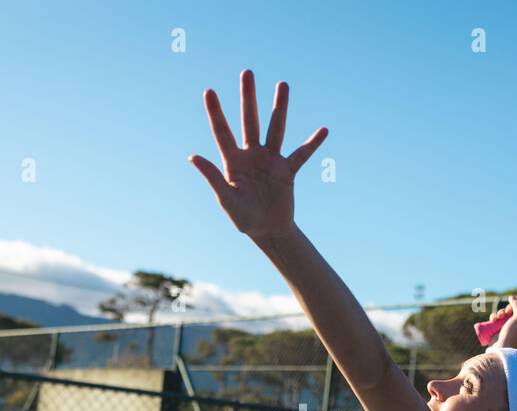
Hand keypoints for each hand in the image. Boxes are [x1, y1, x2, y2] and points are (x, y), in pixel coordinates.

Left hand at [188, 69, 328, 240]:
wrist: (268, 231)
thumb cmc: (243, 218)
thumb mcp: (226, 199)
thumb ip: (212, 177)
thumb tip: (192, 156)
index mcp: (233, 161)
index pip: (222, 132)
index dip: (216, 112)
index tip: (209, 91)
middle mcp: (252, 154)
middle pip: (249, 120)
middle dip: (248, 97)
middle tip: (247, 73)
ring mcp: (270, 160)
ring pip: (274, 128)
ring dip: (279, 107)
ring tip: (282, 85)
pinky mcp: (287, 171)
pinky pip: (301, 154)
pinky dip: (312, 144)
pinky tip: (323, 130)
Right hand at [491, 295, 516, 349]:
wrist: (500, 348)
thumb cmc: (513, 334)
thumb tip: (512, 297)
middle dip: (512, 308)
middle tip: (508, 311)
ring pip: (511, 313)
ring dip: (503, 312)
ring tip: (499, 316)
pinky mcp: (508, 329)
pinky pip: (504, 318)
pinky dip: (498, 317)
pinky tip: (494, 318)